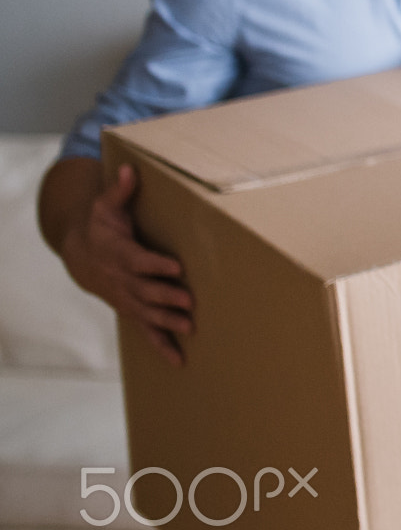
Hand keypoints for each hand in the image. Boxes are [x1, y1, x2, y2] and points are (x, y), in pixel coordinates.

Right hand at [50, 162, 191, 365]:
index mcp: (118, 252)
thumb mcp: (105, 205)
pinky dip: (161, 346)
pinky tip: (179, 360)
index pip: (137, 259)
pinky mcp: (133, 309)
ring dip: (167, 321)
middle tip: (189, 301)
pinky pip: (146, 331)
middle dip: (166, 297)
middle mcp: (121, 279)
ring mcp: (126, 297)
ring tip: (189, 328)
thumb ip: (119, 190)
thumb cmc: (102, 226)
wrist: (81, 254)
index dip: (154, 264)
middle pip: (144, 290)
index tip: (175, 266)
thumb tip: (129, 169)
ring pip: (146, 313)